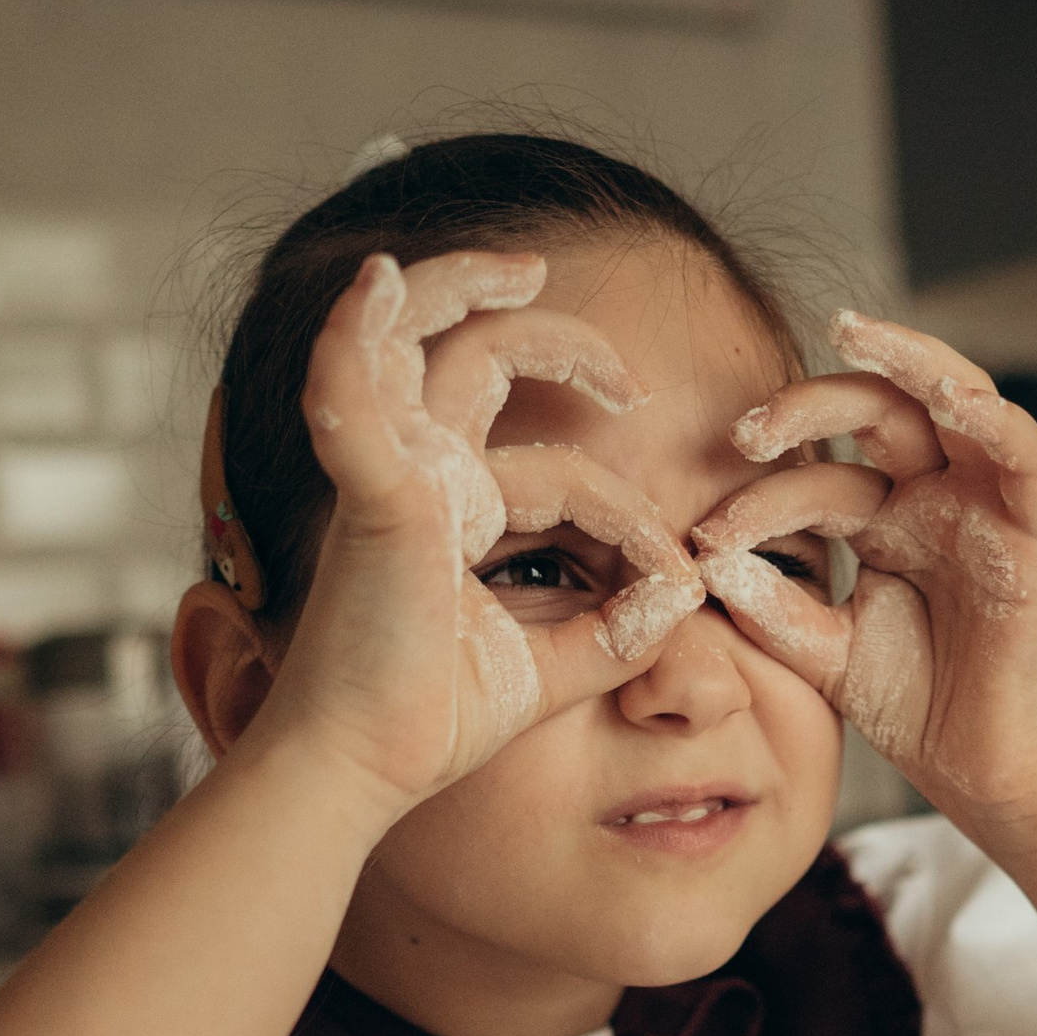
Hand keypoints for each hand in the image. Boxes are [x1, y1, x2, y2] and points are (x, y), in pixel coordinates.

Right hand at [251, 250, 704, 813]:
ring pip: (417, 346)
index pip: (565, 473)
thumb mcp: (549, 670)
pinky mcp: (374, 496)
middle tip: (622, 366)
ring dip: (458, 289)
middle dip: (552, 337)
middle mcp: (420, 479)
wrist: (365, 769)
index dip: (636, 517)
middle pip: (474, 362)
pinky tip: (375, 285)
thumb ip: (614, 634)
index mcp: (456, 512)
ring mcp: (391, 478)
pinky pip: (352, 396)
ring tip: (518, 266)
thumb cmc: (430, 722)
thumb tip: (683, 598)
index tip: (683, 576)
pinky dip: (353, 336)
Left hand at [692, 316, 1036, 839]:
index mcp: (886, 520)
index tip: (701, 535)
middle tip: (748, 429)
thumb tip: (709, 560)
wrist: (984, 776)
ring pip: (958, 401)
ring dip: (910, 359)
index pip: (820, 475)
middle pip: (881, 411)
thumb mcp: (824, 653)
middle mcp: (937, 498)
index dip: (759, 495)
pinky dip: (997, 419)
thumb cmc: (916, 709)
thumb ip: (774, 608)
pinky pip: (1026, 457)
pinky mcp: (1035, 531)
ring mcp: (987, 507)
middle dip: (813, 403)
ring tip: (854, 330)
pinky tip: (955, 397)